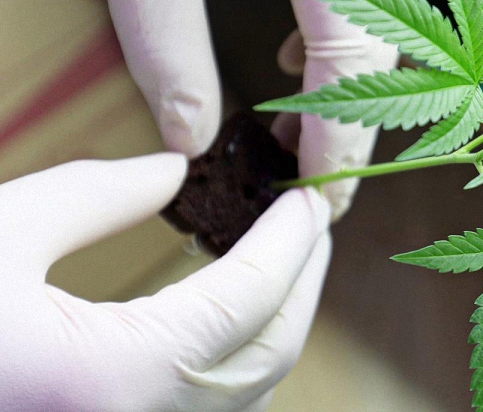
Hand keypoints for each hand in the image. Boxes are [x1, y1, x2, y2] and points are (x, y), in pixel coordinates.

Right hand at [0, 154, 331, 411]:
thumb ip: (95, 197)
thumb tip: (176, 170)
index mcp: (119, 375)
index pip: (249, 298)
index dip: (289, 240)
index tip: (308, 196)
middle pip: (267, 357)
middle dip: (301, 283)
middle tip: (309, 221)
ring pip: (245, 395)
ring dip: (275, 325)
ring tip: (279, 261)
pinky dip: (235, 363)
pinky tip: (226, 319)